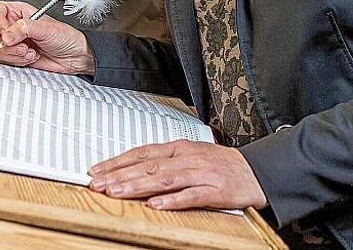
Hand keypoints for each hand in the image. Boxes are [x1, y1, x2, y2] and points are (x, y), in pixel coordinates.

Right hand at [0, 1, 94, 75]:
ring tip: (29, 51)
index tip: (5, 31)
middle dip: (4, 43)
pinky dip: (16, 61)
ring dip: (12, 54)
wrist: (74, 56)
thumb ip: (24, 28)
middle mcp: (12, 26)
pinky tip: (30, 57)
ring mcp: (12, 42)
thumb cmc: (65, 36)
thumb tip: (6, 36)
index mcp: (17, 11)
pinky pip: (3, 60)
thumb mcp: (45, 28)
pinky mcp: (15, 56)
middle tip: (21, 44)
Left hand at [88, 140, 267, 210]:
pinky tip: (156, 205)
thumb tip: (134, 169)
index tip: (97, 170)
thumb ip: (164, 162)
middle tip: (98, 184)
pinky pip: (191, 195)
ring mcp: (200, 173)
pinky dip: (173, 200)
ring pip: (164, 178)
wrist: (255, 169)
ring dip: (138, 186)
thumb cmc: (219, 164)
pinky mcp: (216, 190)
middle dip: (120, 175)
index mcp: (178, 148)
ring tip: (118, 193)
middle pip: (147, 166)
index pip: (141, 152)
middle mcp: (186, 157)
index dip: (118, 161)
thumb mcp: (189, 156)